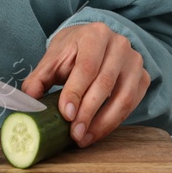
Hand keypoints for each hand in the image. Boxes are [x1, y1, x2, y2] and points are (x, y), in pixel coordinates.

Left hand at [22, 22, 149, 146]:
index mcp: (95, 34)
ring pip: (123, 97)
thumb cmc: (73, 50)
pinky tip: (97, 132)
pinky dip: (115, 122)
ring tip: (84, 138)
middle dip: (88, 113)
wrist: (95, 41)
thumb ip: (39, 78)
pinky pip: (132, 104)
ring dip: (103, 123)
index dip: (76, 93)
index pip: (87, 67)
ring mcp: (135, 61)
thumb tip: (29, 99)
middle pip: (105, 84)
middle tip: (74, 133)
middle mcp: (119, 44)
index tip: (65, 115)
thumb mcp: (54, 58)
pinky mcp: (143, 77)